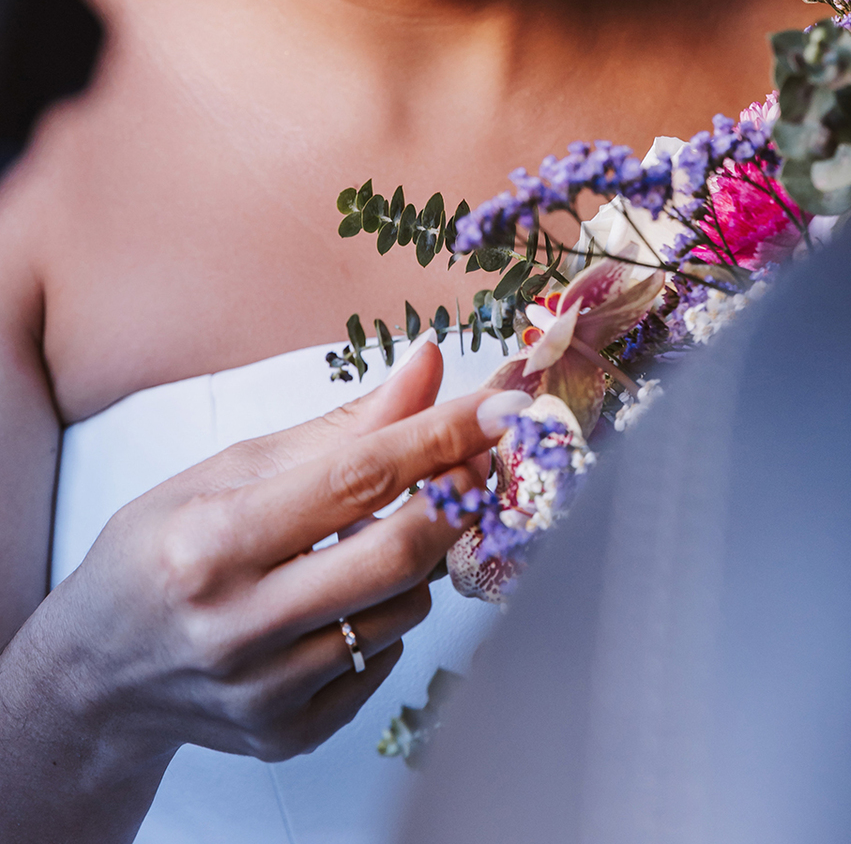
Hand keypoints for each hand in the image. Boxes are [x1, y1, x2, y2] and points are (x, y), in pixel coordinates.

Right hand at [0, 343, 523, 840]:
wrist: (98, 669)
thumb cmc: (162, 550)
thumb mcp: (232, 469)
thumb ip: (342, 426)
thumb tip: (429, 366)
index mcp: (214, 541)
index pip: (359, 479)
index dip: (442, 435)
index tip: (501, 404)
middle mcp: (239, 625)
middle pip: (398, 555)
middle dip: (456, 497)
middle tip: (475, 462)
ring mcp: (266, 691)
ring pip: (404, 609)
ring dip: (419, 558)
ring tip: (373, 532)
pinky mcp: (289, 735)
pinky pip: (385, 660)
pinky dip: (386, 613)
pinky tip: (342, 594)